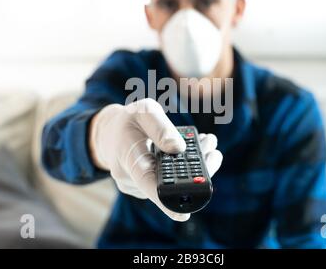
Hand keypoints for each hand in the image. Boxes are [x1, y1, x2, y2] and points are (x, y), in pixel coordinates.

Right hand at [90, 99, 222, 221]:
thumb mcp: (144, 112)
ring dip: (195, 164)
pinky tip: (199, 149)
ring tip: (209, 143)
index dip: (165, 201)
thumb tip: (179, 149)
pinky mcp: (148, 185)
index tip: (184, 214)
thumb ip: (161, 127)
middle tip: (213, 151)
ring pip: (172, 182)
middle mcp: (131, 178)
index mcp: (127, 158)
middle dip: (196, 170)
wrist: (112, 133)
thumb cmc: (129, 120)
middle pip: (168, 184)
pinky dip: (185, 165)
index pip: (146, 183)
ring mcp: (140, 185)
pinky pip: (170, 179)